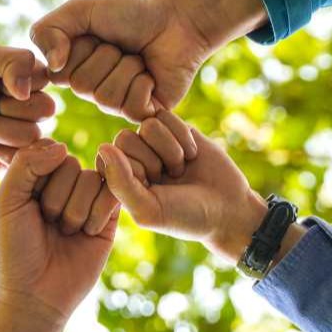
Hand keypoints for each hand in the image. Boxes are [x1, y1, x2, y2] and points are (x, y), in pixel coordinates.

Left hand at [0, 46, 54, 171]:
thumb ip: (16, 60)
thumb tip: (29, 92)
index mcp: (27, 80)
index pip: (46, 80)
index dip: (20, 84)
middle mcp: (30, 107)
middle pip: (46, 109)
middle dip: (11, 108)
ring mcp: (24, 134)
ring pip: (34, 135)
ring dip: (3, 131)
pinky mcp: (14, 159)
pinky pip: (26, 159)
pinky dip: (2, 151)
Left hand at [0, 140, 118, 331]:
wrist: (34, 296)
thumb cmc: (14, 250)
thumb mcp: (7, 201)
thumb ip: (26, 164)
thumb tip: (63, 146)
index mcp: (35, 177)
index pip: (48, 151)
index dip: (39, 177)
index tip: (26, 206)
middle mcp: (62, 185)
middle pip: (71, 165)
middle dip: (56, 199)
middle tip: (47, 226)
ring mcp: (88, 201)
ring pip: (92, 179)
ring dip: (75, 211)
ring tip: (64, 233)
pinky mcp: (110, 219)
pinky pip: (114, 195)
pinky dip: (98, 214)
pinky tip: (87, 234)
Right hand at [31, 0, 267, 119]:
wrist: (177, 18)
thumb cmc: (130, 12)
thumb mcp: (81, 9)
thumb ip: (48, 30)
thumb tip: (51, 67)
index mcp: (72, 67)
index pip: (58, 72)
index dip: (79, 48)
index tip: (96, 34)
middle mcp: (91, 89)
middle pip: (81, 86)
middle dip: (106, 55)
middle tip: (123, 45)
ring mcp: (116, 104)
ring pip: (106, 97)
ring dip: (127, 67)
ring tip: (139, 57)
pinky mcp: (142, 114)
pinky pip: (131, 107)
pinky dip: (144, 83)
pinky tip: (152, 73)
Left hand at [97, 111, 302, 263]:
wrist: (228, 209)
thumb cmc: (185, 216)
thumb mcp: (149, 208)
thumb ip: (120, 183)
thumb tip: (103, 147)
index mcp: (119, 179)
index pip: (109, 157)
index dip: (135, 172)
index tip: (153, 191)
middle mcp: (133, 158)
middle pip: (126, 137)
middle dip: (153, 160)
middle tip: (170, 180)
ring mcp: (153, 141)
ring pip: (148, 124)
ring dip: (170, 150)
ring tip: (180, 169)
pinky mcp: (175, 128)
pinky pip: (167, 115)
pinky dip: (183, 137)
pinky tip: (192, 155)